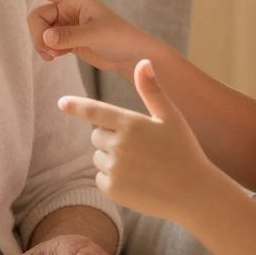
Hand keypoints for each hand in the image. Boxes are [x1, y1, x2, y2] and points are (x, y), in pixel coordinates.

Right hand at [0, 0, 159, 75]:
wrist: (129, 55)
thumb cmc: (119, 37)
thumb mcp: (96, 35)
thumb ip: (69, 36)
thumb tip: (45, 38)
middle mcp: (66, 6)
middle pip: (35, 17)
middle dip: (37, 36)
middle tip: (50, 52)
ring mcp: (63, 22)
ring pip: (38, 31)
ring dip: (42, 46)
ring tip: (56, 56)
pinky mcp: (64, 37)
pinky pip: (44, 41)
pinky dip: (46, 51)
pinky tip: (58, 57)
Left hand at [58, 60, 236, 222]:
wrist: (194, 192)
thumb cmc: (184, 150)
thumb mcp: (171, 117)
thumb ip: (152, 91)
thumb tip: (144, 61)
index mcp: (131, 123)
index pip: (94, 111)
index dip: (76, 106)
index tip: (61, 103)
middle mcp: (119, 145)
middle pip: (96, 136)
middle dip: (110, 138)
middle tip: (138, 147)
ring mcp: (115, 168)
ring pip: (98, 158)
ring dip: (111, 159)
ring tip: (141, 166)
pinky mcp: (113, 190)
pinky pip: (101, 179)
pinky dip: (113, 179)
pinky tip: (137, 181)